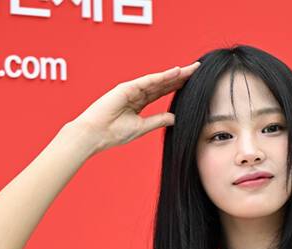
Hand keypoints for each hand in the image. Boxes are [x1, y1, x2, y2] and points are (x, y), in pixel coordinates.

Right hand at [67, 61, 200, 153]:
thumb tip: (174, 118)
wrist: (94, 135)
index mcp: (139, 103)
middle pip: (162, 83)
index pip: (162, 91)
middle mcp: (136, 93)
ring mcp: (131, 89)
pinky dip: (162, 77)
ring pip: (157, 80)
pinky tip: (175, 73)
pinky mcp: (126, 88)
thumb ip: (157, 120)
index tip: (193, 83)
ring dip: (175, 74)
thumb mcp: (141, 127)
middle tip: (197, 69)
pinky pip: (148, 81)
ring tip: (191, 70)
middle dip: (180, 77)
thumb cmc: (113, 133)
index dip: (177, 86)